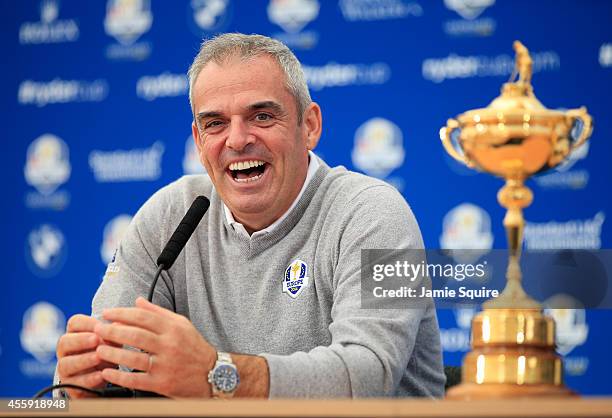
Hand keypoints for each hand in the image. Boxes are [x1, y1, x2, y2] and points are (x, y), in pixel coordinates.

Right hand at [56, 315, 114, 397]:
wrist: (104, 377)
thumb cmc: (107, 352)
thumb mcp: (111, 342)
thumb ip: (114, 334)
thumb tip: (121, 324)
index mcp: (75, 333)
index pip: (75, 323)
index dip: (87, 323)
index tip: (101, 326)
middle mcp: (66, 350)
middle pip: (64, 341)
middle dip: (80, 340)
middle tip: (96, 339)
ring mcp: (65, 368)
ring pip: (66, 363)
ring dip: (83, 360)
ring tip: (99, 357)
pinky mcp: (70, 385)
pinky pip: (75, 383)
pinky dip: (89, 379)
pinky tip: (101, 375)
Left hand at [94, 297, 216, 397]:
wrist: (212, 373)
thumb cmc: (194, 347)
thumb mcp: (181, 324)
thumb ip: (158, 312)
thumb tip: (138, 301)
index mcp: (173, 329)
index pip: (143, 317)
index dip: (122, 313)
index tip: (107, 313)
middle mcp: (169, 345)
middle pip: (135, 335)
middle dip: (112, 331)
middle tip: (97, 329)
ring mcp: (165, 365)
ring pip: (133, 358)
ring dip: (113, 353)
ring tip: (98, 348)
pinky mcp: (162, 383)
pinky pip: (136, 380)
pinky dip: (119, 376)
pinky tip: (107, 372)